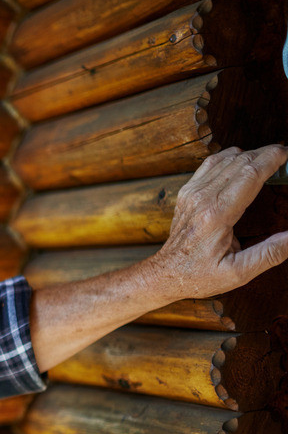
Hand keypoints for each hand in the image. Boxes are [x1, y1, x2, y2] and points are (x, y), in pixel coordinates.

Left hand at [30, 144, 287, 372]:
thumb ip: (270, 252)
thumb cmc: (196, 278)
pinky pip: (208, 166)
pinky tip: (240, 166)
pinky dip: (227, 159)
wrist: (159, 278)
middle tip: (286, 156)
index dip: (272, 159)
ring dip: (246, 156)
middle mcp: (200, 199)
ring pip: (221, 159)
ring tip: (270, 162)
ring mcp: (189, 195)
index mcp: (216, 214)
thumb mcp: (236, 273)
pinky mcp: (184, 195)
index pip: (249, 174)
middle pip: (237, 161)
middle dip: (264, 154)